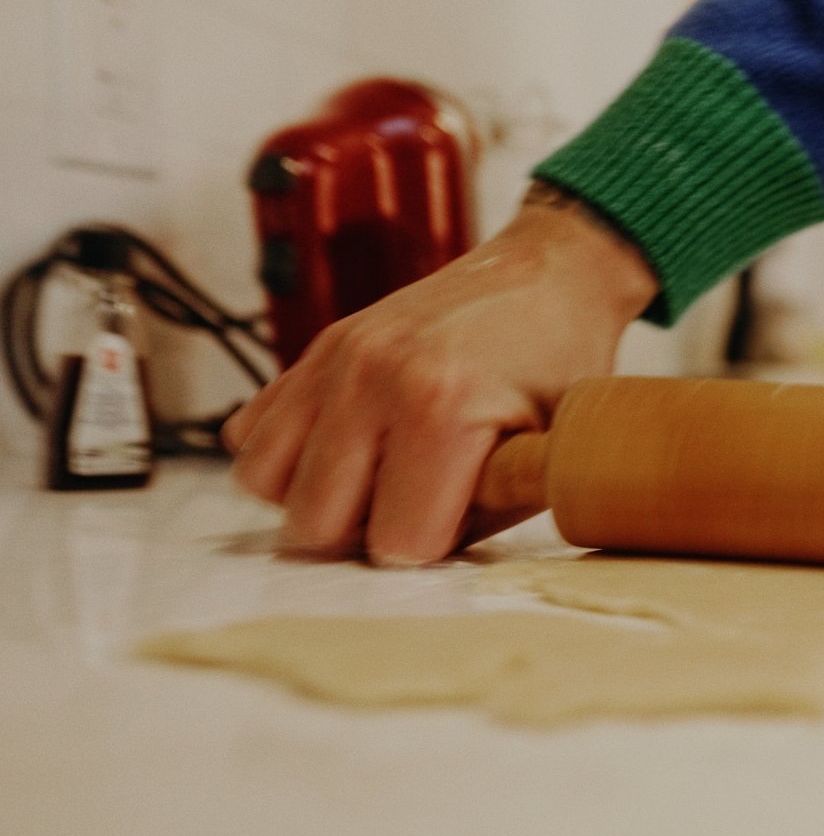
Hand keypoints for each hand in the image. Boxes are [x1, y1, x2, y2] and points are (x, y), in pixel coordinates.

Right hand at [223, 185, 658, 564]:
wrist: (548, 274)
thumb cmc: (560, 363)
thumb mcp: (551, 450)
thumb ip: (487, 513)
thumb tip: (423, 561)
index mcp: (440, 408)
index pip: (396, 543)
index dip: (430, 548)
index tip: (458, 522)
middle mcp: (372, 379)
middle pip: (316, 525)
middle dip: (364, 536)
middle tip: (414, 508)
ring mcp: (336, 360)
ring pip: (266, 483)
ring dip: (317, 498)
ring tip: (375, 483)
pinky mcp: (316, 349)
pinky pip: (252, 434)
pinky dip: (289, 456)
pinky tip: (347, 447)